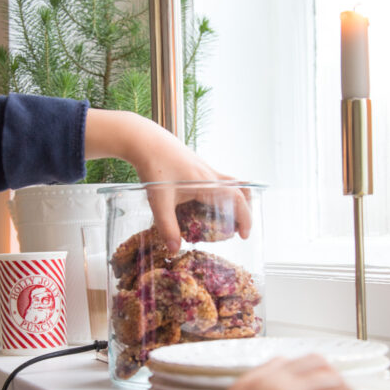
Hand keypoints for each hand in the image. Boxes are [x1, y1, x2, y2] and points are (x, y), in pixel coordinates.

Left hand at [84, 109, 250, 251]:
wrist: (144, 140)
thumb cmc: (153, 166)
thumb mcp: (159, 200)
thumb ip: (167, 226)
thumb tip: (175, 249)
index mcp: (207, 182)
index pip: (236, 199)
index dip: (245, 218)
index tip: (244, 235)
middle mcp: (210, 174)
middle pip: (241, 189)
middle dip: (245, 209)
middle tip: (239, 228)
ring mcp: (205, 168)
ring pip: (231, 183)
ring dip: (235, 199)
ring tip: (228, 217)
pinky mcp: (196, 165)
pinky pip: (218, 180)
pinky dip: (221, 193)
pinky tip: (205, 205)